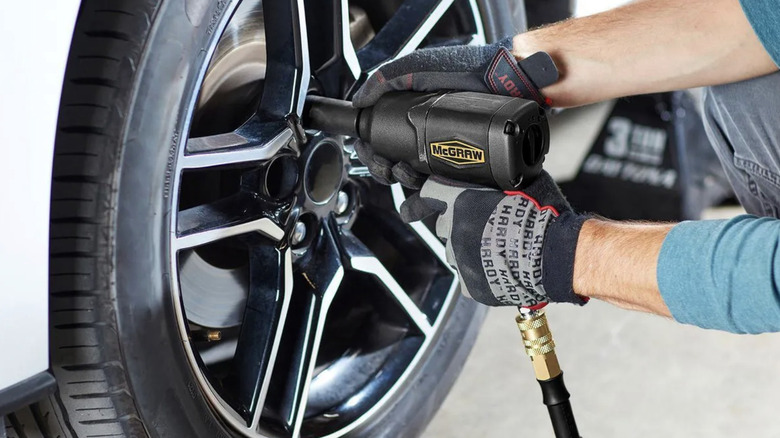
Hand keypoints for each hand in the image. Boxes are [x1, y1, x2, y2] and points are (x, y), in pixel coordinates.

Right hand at [352, 37, 553, 188]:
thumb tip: (360, 101)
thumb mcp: (420, 67)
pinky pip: (440, 192)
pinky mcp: (465, 170)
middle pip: (391, 164)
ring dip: (401, 181)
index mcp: (411, 117)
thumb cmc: (468, 69)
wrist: (508, 80)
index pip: (379, 141)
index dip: (369, 150)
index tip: (367, 151)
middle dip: (382, 169)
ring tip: (407, 172)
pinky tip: (418, 197)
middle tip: (387, 166)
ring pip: (411, 180)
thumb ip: (388, 79)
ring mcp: (445, 155)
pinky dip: (423, 201)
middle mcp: (425, 137)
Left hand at [400, 172, 588, 307]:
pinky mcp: (469, 284)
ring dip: (470, 250)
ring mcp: (459, 259)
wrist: (556, 254)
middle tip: (488, 228)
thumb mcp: (518, 180)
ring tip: (500, 249)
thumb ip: (494, 178)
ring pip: (456, 253)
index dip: (419, 203)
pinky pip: (468, 278)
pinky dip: (481, 275)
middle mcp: (452, 229)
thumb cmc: (542, 214)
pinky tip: (501, 268)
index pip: (427, 196)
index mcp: (460, 200)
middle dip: (459, 225)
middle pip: (445, 225)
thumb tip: (494, 171)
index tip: (409, 211)